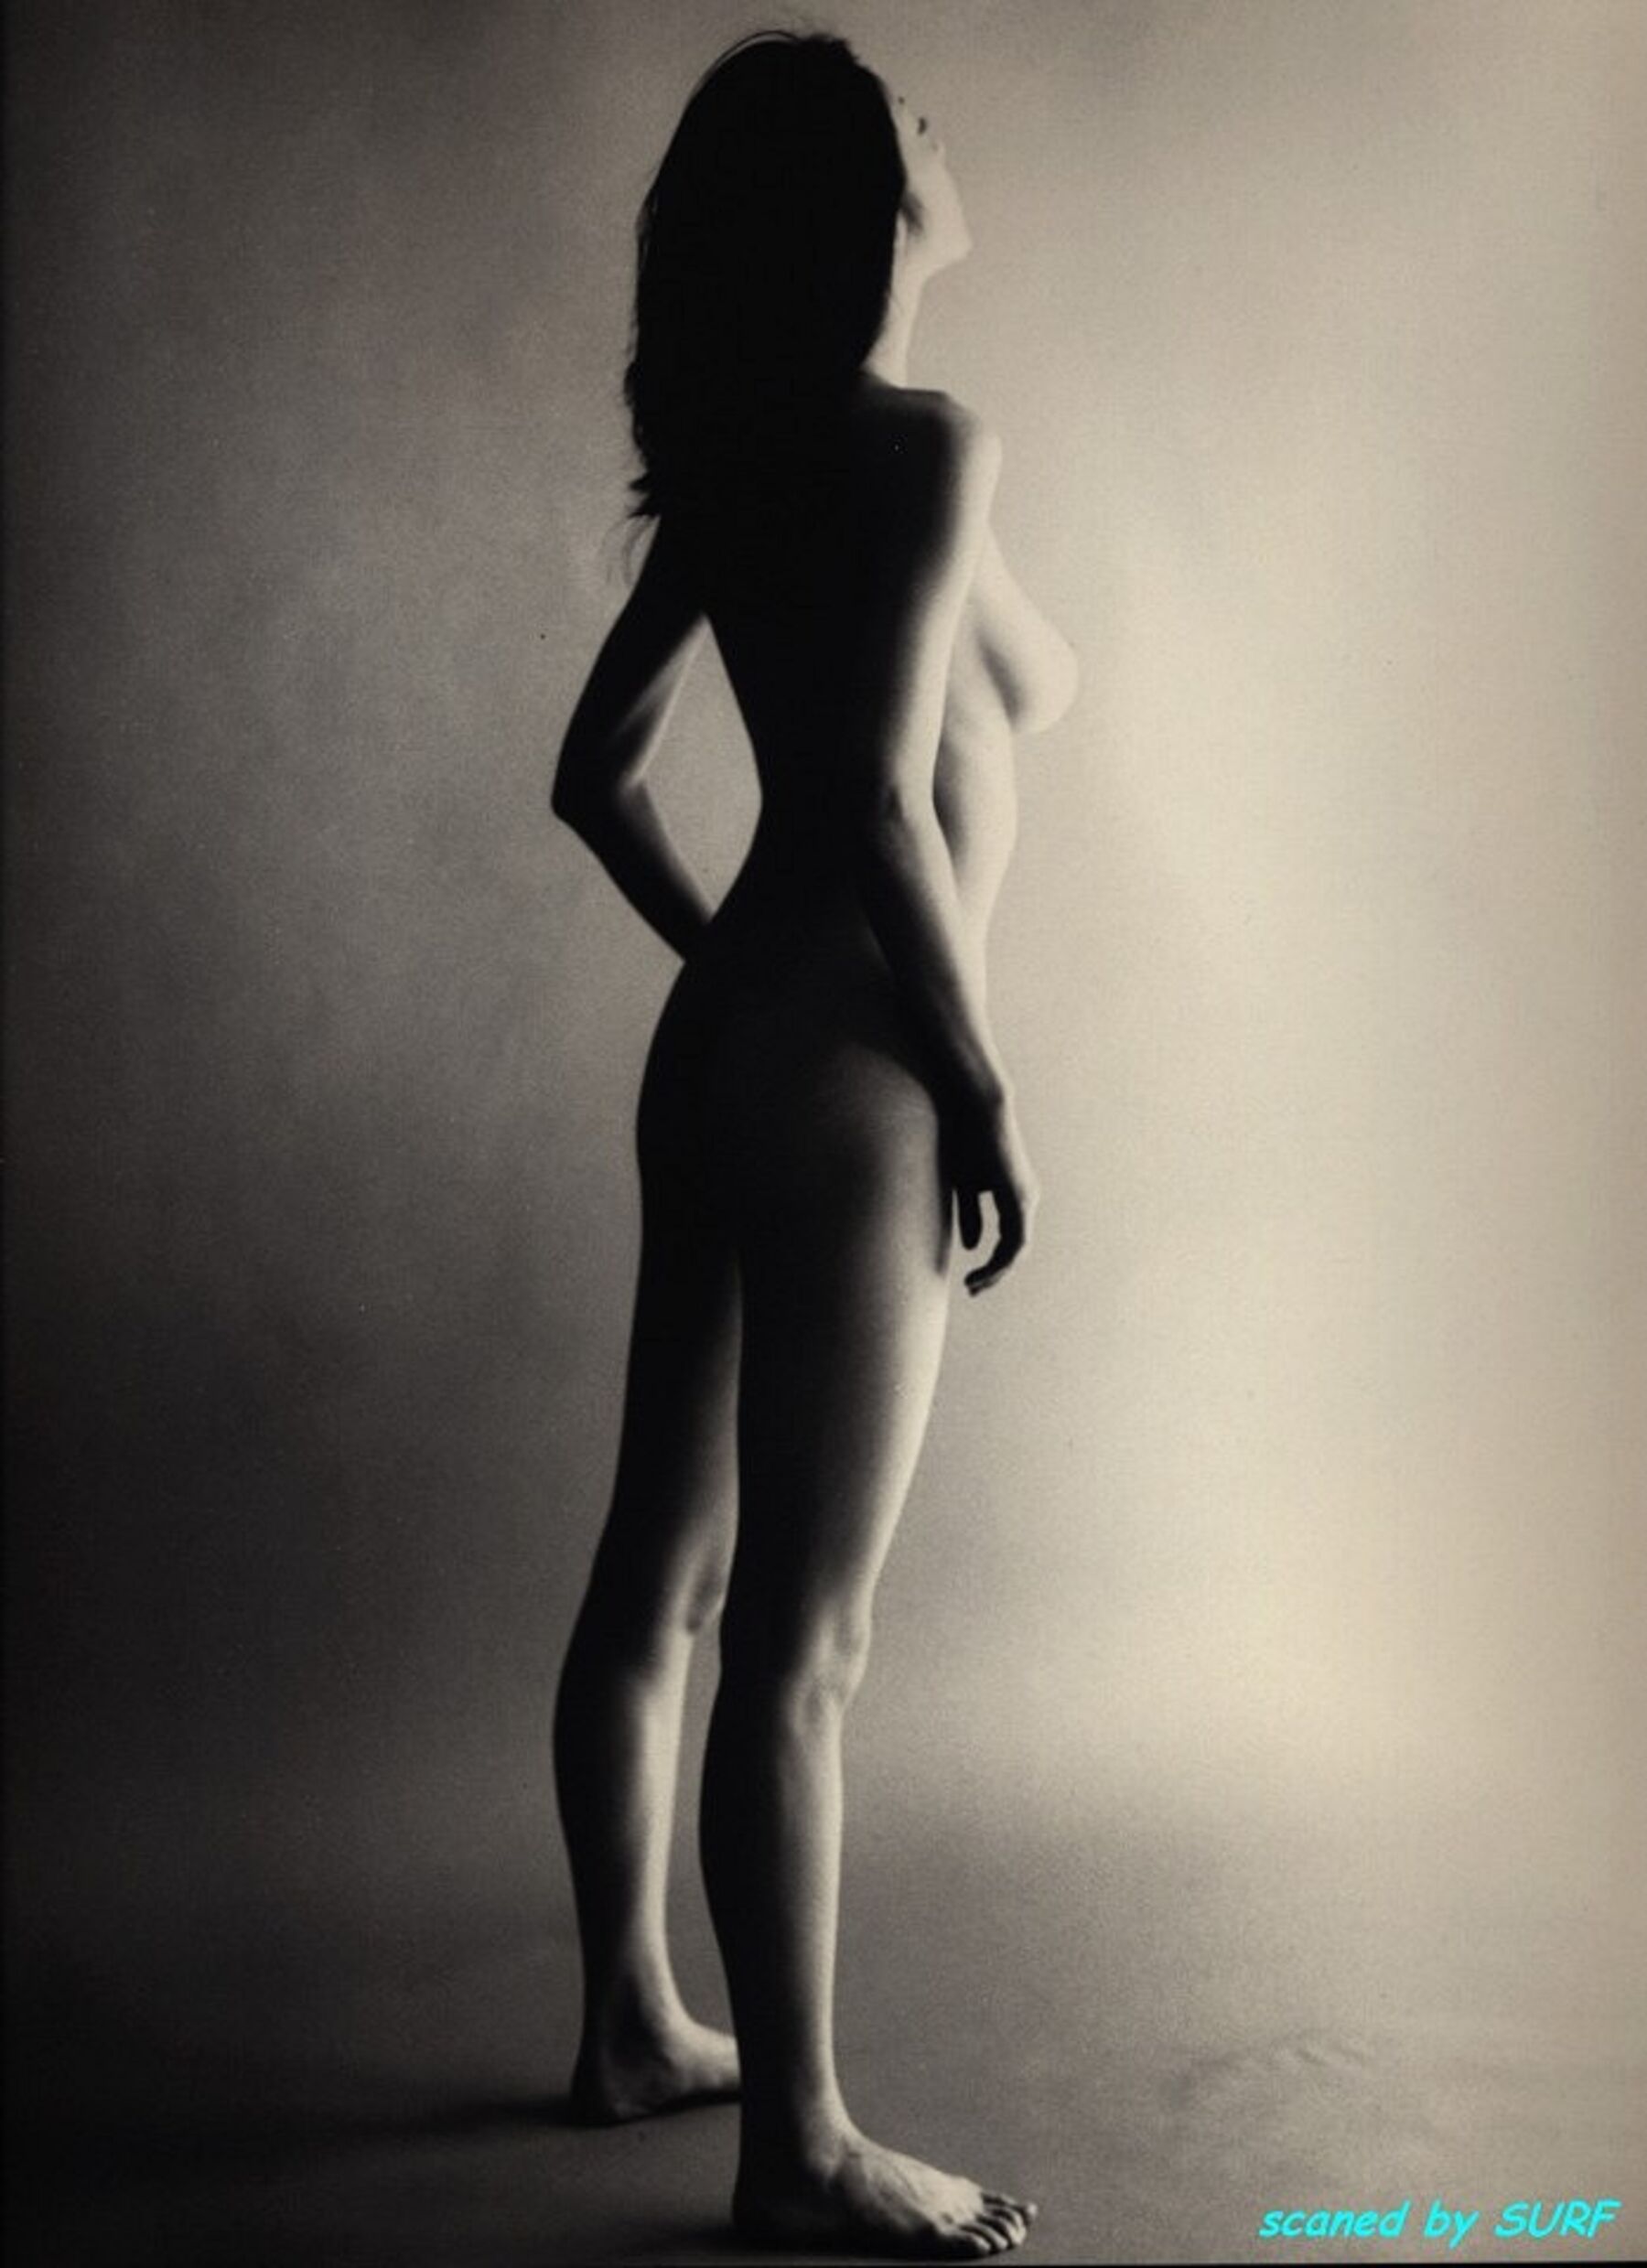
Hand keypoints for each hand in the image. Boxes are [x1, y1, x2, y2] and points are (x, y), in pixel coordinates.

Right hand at [946, 1093, 1038, 1294]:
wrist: (976, 1109)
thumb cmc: (966, 1139)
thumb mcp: (964, 1186)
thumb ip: (971, 1216)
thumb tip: (972, 1246)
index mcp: (1014, 1197)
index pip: (1008, 1241)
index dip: (991, 1264)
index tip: (970, 1279)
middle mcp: (1026, 1200)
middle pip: (1015, 1250)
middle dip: (994, 1274)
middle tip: (973, 1289)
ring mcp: (1025, 1199)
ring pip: (1017, 1249)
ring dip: (996, 1271)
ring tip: (975, 1285)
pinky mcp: (1019, 1197)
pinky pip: (1015, 1240)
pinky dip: (999, 1259)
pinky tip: (983, 1269)